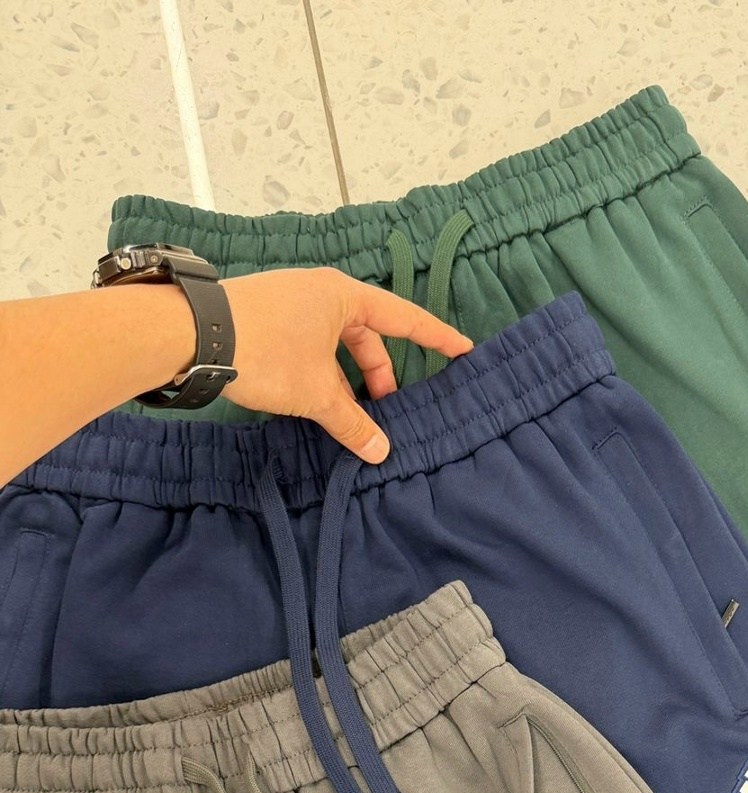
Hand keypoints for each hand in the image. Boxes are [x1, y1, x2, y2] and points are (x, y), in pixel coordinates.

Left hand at [219, 267, 473, 461]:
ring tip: (342, 412)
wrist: (190, 334)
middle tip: (382, 410)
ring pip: (334, 343)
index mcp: (344, 296)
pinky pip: (309, 344)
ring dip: (344, 378)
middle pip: (366, 335)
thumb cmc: (265, 351)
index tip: (463, 349)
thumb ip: (351, 422)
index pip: (404, 318)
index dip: (435, 338)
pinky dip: (320, 371)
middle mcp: (320, 292)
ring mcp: (291, 302)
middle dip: (377, 374)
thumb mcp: (315, 393)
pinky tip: (311, 399)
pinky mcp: (266, 316)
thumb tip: (379, 451)